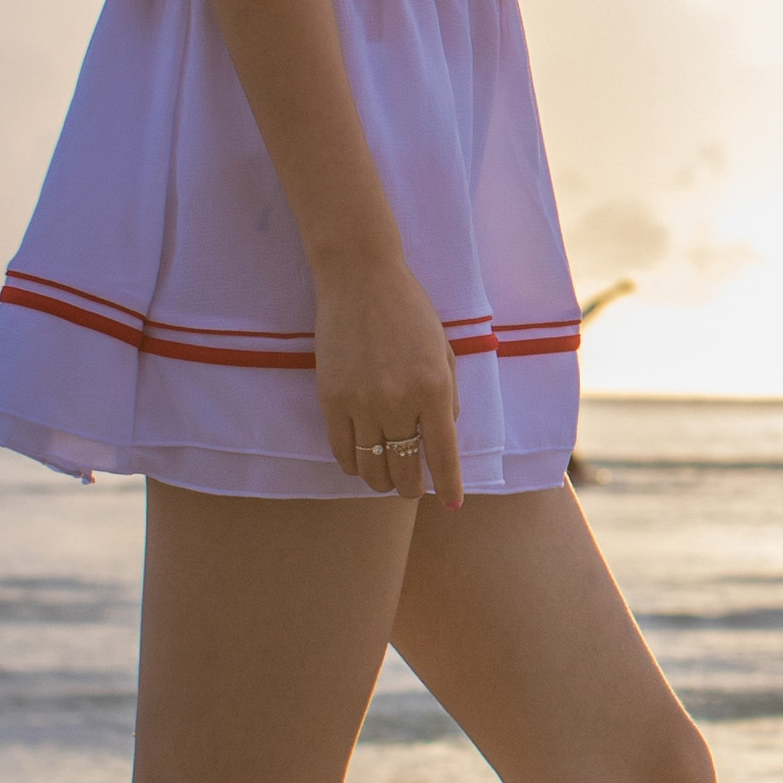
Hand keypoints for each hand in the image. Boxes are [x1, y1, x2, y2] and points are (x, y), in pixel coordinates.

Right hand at [309, 253, 459, 502]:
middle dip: (412, 488)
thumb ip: (448, 397)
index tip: (451, 504)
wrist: (361, 278)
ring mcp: (361, 402)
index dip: (448, 486)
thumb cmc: (411, 311)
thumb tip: (443, 437)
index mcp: (433, 389)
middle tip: (413, 491)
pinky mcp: (330, 399)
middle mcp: (398, 401)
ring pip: (371, 466)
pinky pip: (342, 450)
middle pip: (405, 468)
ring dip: (382, 481)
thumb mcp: (444, 352)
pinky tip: (362, 462)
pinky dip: (354, 464)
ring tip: (388, 480)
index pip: (443, 455)